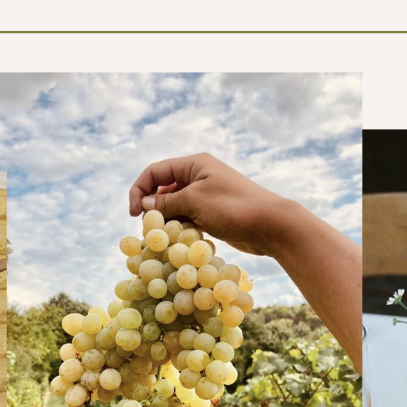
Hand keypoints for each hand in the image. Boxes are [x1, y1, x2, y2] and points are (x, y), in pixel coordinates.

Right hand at [128, 153, 295, 256]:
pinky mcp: (215, 214)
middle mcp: (199, 176)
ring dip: (169, 221)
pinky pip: (190, 218)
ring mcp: (208, 195)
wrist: (272, 226)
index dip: (139, 190)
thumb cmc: (233, 208)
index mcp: (194, 165)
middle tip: (150, 229)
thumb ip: (166, 203)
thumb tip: (143, 206)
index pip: (155, 172)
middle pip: (164, 189)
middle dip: (154, 208)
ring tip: (166, 237)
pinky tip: (182, 241)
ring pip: (177, 206)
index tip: (134, 214)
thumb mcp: (194, 201)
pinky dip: (183, 228)